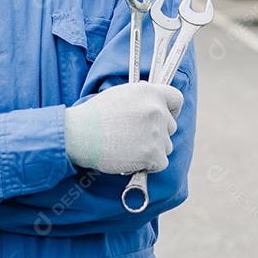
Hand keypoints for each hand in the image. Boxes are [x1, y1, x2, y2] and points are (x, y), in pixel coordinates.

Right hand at [63, 83, 182, 174]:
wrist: (81, 134)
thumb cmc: (95, 115)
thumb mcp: (120, 94)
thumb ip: (141, 97)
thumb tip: (152, 102)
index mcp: (149, 92)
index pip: (176, 99)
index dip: (172, 110)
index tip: (164, 117)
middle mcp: (157, 110)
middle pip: (171, 126)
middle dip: (158, 133)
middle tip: (136, 136)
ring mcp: (157, 132)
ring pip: (166, 146)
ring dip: (153, 150)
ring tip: (129, 147)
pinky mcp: (154, 154)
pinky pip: (160, 163)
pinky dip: (148, 165)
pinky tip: (131, 157)